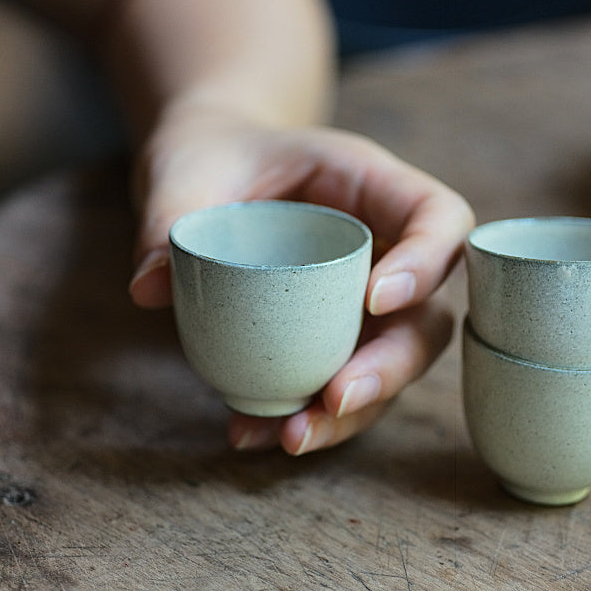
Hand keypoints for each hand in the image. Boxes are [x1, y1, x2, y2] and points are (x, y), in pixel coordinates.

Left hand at [129, 116, 473, 453]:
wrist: (210, 170)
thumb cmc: (213, 154)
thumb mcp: (188, 167)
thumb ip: (170, 215)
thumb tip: (150, 288)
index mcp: (370, 185)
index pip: (439, 217)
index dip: (426, 262)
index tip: (373, 299)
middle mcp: (383, 249)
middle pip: (427, 315)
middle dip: (390, 366)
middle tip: (335, 397)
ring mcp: (364, 303)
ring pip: (392, 366)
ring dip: (353, 413)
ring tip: (293, 436)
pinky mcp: (333, 340)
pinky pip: (339, 387)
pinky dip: (306, 418)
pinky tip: (253, 435)